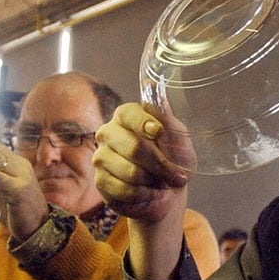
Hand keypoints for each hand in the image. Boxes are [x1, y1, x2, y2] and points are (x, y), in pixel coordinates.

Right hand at [93, 102, 192, 279]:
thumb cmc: (173, 158)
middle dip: (161, 165)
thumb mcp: (178, 137)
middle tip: (176, 175)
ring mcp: (101, 157)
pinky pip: (125, 190)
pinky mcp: (100, 181)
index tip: (159, 132)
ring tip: (161, 182)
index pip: (128, 114)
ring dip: (154, 182)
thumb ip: (165, 117)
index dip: (144, 123)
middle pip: (133, 147)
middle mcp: (108, 133)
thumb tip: (152, 85)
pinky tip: (149, 192)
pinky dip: (145, 195)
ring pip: (131, 172)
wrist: (168, 191)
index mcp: (126, 116)